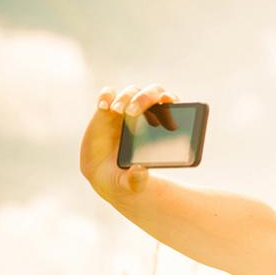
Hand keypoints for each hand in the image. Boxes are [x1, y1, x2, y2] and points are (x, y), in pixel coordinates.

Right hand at [79, 84, 179, 202]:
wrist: (104, 174)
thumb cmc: (125, 177)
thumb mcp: (131, 183)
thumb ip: (136, 180)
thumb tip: (140, 171)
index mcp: (161, 128)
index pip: (172, 105)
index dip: (172, 99)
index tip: (168, 101)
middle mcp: (146, 114)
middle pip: (152, 93)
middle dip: (144, 98)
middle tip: (133, 111)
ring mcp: (126, 110)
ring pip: (131, 91)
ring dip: (125, 97)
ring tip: (117, 111)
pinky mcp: (106, 110)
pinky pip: (107, 94)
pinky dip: (105, 96)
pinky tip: (103, 107)